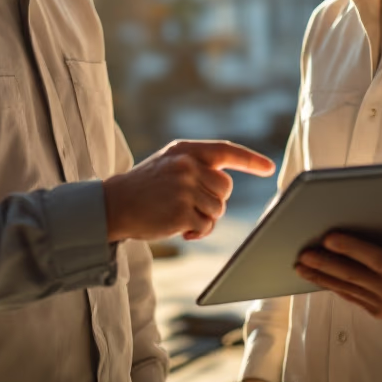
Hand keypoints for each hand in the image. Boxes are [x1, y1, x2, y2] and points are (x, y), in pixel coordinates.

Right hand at [104, 140, 275, 241]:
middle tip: (192, 206)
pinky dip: (197, 232)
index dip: (250, 160)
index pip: (225, 150)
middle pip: (225, 187)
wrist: (113, 205)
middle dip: (215, 200)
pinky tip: (180, 230)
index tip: (268, 168)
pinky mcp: (181, 211)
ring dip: (205, 218)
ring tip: (183, 217)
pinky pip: (206, 225)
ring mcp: (185, 187)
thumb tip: (224, 182)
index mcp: (185, 149)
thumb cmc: (144, 187)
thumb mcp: (168, 163)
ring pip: (218, 208)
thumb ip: (195, 164)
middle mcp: (187, 165)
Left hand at [295, 219, 381, 326]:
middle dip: (326, 263)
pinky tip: (315, 278)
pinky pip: (350, 297)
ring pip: (346, 288)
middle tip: (304, 252)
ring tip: (300, 265)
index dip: (351, 248)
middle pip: (352, 275)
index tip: (330, 237)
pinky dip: (331, 287)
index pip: (374, 259)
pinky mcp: (376, 311)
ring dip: (321, 277)